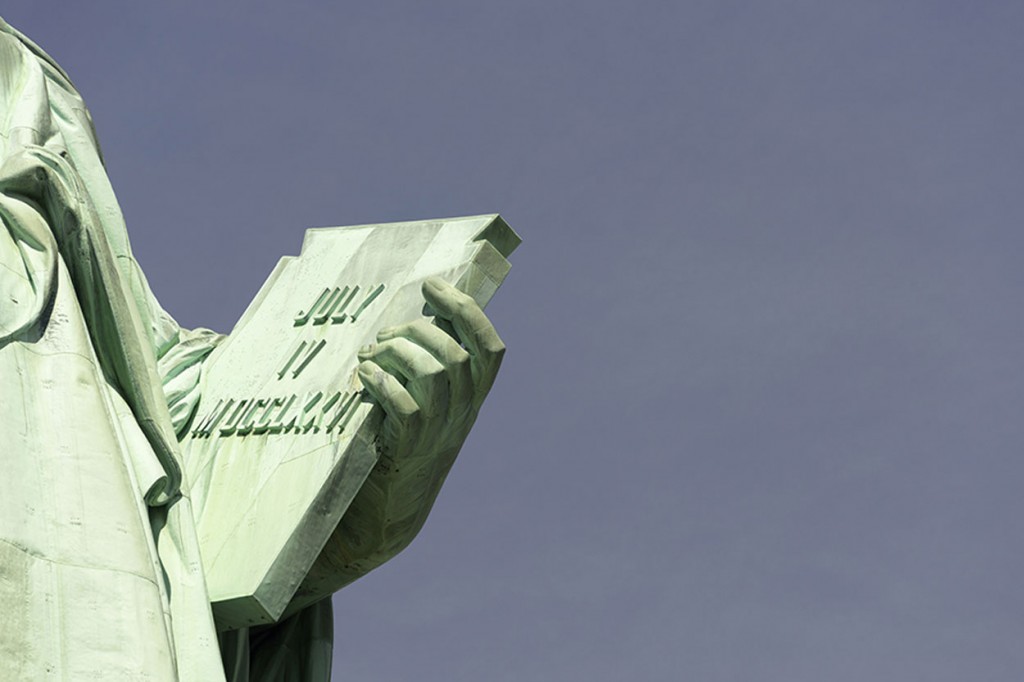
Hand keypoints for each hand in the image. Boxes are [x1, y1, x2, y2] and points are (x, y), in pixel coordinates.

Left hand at [356, 277, 504, 467]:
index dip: (464, 310)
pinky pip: (404, 405)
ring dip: (396, 353)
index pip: (490, 346)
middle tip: (385, 334)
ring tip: (372, 354)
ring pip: (431, 375)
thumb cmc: (409, 433)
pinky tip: (365, 374)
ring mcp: (439, 430)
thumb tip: (426, 309)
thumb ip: (436, 359)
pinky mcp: (410, 446)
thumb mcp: (435, 397)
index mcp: (475, 393)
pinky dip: (382, 382)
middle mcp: (465, 410)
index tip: (432, 286)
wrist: (395, 498)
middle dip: (415, 331)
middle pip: (454, 354)